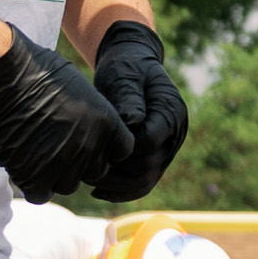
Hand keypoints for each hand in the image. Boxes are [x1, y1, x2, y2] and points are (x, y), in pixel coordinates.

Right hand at [0, 27, 124, 199]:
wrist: (1, 76)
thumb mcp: (80, 88)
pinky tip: (23, 161)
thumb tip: (94, 132)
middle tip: (55, 143)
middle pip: (95, 172)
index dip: (102, 148)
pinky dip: (32, 183)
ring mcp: (62, 165)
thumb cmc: (37, 72)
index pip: (120, 152)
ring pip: (67, 185)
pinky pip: (40, 194)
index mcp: (107, 124)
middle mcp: (89, 148)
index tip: (84, 139)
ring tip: (35, 148)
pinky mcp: (34, 177)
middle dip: (79, 162)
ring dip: (54, 173)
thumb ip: (94, 117)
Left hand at [86, 19, 188, 203]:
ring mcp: (165, 150)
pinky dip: (120, 192)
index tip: (93, 142)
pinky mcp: (153, 159)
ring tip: (87, 179)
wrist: (130, 67)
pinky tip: (97, 190)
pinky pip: (141, 185)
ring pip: (145, 182)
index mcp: (172, 113)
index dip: (120, 148)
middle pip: (147, 168)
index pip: (147, 144)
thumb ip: (129, 96)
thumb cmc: (125, 68)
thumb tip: (132, 121)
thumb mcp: (125, 75)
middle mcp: (174, 136)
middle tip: (83, 167)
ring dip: (116, 186)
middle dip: (115, 171)